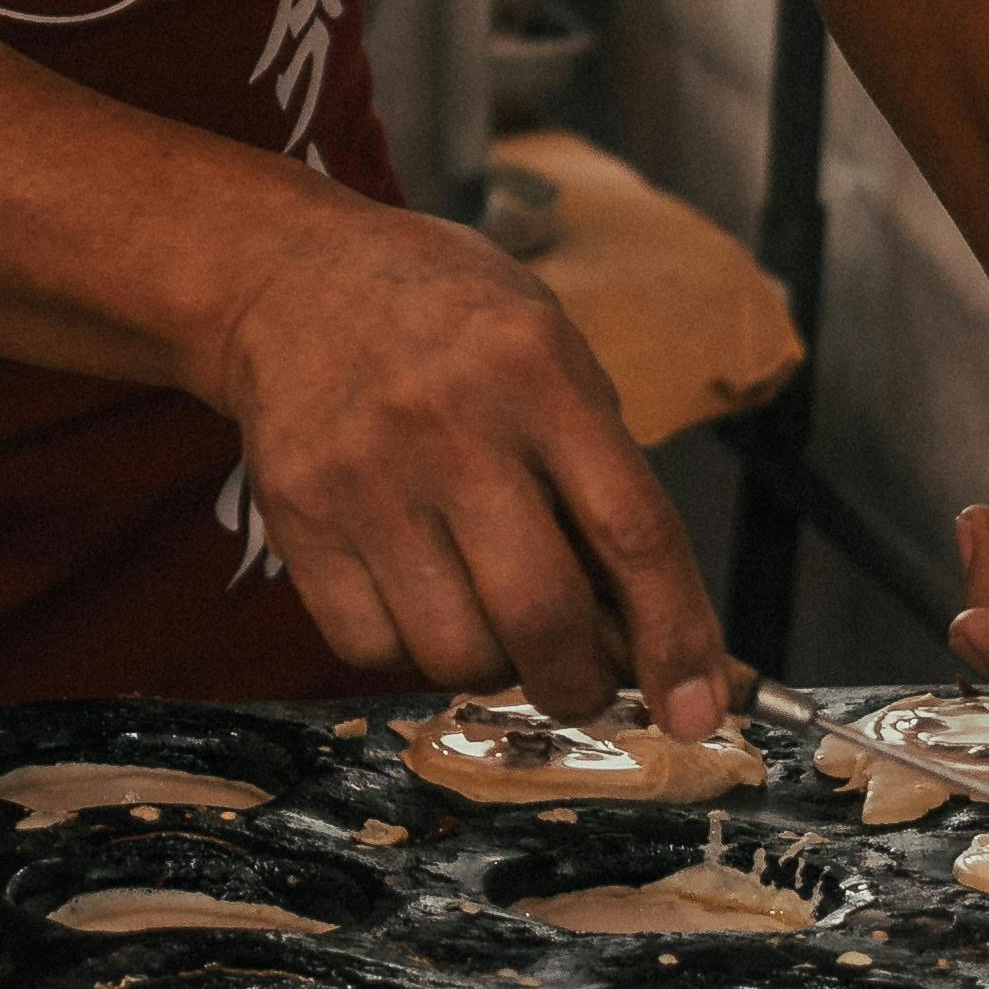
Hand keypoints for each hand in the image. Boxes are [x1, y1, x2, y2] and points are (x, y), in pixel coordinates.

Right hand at [192, 202, 729, 729]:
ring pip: (455, 651)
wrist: (290, 279)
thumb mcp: (550, 350)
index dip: (676, 636)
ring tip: (491, 623)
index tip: (698, 708)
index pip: (632, 530)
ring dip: (494, 670)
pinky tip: (418, 600)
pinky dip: (409, 655)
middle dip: (580, 683)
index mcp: (538, 372)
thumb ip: (598, 471)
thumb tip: (642, 627)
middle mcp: (451, 425)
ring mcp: (366, 476)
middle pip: (541, 613)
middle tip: (583, 684)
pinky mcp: (298, 518)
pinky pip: (369, 649)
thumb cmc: (448, 323)